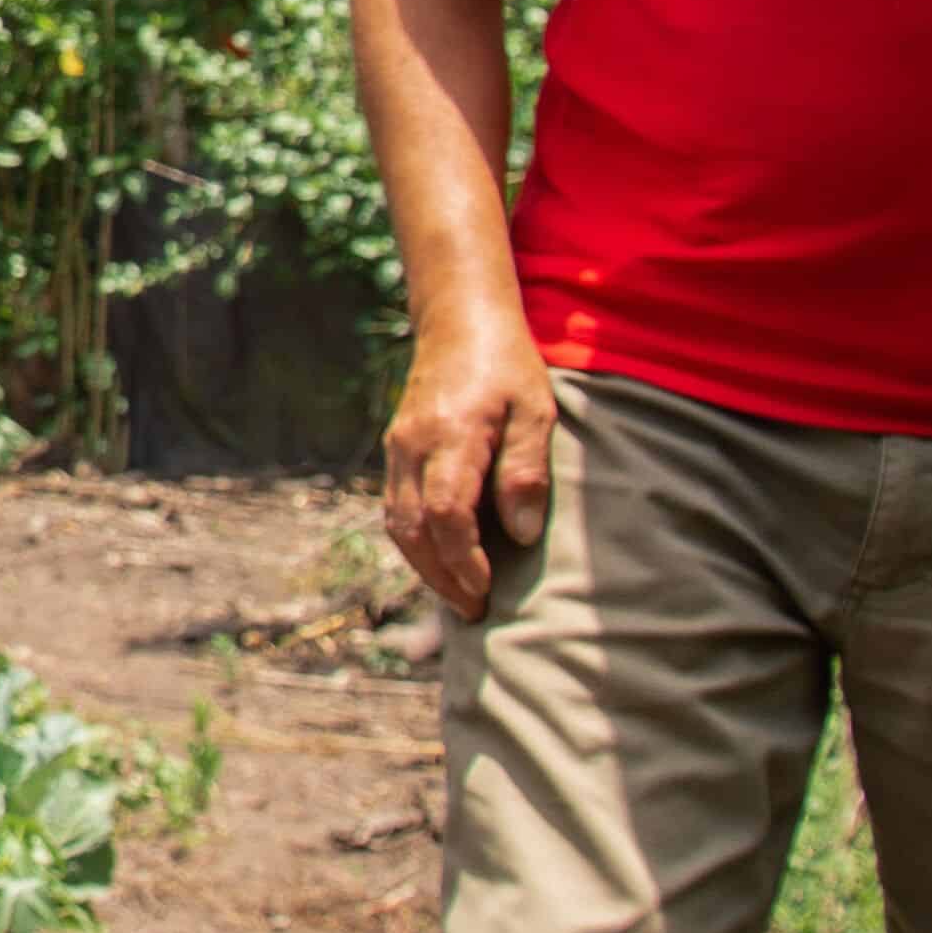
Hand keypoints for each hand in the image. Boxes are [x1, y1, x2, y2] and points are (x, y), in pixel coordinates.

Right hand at [380, 322, 557, 618]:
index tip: (488, 589)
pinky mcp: (396, 451)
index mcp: (449, 435)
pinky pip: (397, 508)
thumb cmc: (508, 366)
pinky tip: (445, 560)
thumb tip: (521, 534)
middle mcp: (413, 446)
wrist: (460, 321)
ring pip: (398, 524)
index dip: (464, 560)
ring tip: (461, 596)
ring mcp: (398, 448)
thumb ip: (526, 470)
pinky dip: (418, 543)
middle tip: (476, 611)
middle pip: (413, 528)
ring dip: (426, 567)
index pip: (446, 512)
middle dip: (442, 577)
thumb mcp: (535, 410)